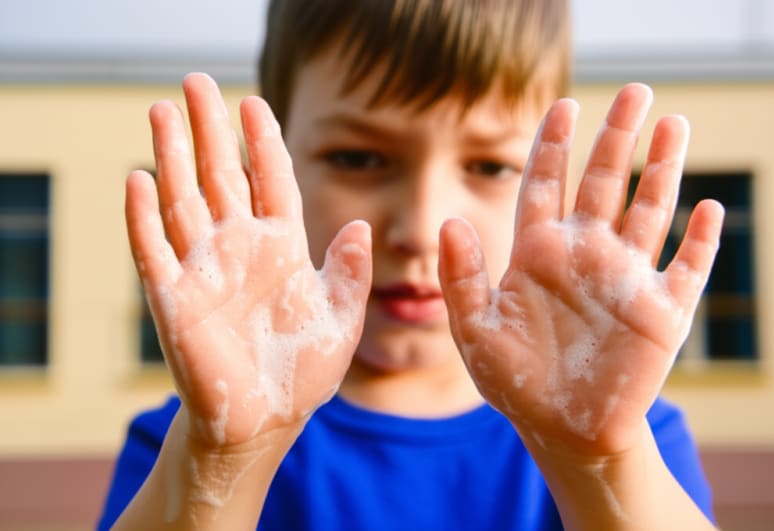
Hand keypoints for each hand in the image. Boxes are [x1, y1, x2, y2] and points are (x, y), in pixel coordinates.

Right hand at [125, 73, 371, 448]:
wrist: (263, 420)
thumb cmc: (302, 371)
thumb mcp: (340, 320)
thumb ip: (351, 275)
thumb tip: (363, 228)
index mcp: (281, 247)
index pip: (270, 180)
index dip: (261, 141)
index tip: (252, 100)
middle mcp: (239, 248)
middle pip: (220, 175)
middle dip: (208, 129)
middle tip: (194, 81)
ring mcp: (203, 269)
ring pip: (183, 200)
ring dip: (170, 156)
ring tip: (162, 110)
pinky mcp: (172, 299)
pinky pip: (154, 250)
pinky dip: (144, 217)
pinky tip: (138, 178)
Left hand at [438, 84, 723, 456]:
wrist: (562, 431)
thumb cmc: (515, 382)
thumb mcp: (476, 332)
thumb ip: (461, 278)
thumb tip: (449, 222)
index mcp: (538, 253)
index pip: (546, 184)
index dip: (554, 145)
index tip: (564, 105)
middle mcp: (584, 255)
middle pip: (602, 182)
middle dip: (617, 137)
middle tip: (634, 90)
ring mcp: (625, 279)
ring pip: (648, 211)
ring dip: (663, 170)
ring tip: (674, 124)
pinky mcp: (661, 312)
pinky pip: (687, 268)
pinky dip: (700, 240)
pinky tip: (709, 207)